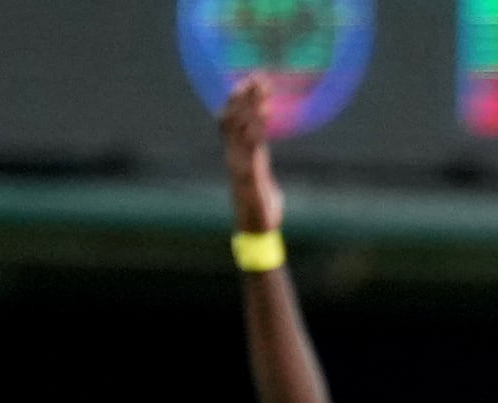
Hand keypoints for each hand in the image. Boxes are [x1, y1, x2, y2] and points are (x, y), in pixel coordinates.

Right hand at [220, 76, 282, 236]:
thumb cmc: (262, 210)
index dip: (237, 103)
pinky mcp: (249, 173)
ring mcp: (240, 163)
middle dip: (243, 97)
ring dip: (250, 106)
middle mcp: (235, 156)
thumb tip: (259, 158)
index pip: (233, 123)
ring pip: (240, 127)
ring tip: (259, 88)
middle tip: (254, 77)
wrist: (256, 230)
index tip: (246, 84)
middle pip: (233, 118)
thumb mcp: (262, 181)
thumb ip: (259, 165)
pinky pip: (252, 145)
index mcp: (239, 157)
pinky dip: (257, 127)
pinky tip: (264, 113)